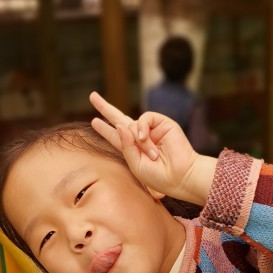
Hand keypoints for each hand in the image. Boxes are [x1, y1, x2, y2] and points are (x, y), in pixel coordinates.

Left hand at [89, 91, 215, 204]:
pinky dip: (142, 127)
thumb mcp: (135, 164)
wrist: (180, 176)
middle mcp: (141, 137)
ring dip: (139, 140)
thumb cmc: (158, 176)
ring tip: (152, 154)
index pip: (116, 136)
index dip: (105, 129)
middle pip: (120, 118)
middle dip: (105, 108)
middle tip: (92, 96)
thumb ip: (125, 146)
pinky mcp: (163, 123)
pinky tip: (145, 138)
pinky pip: (145, 118)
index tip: (94, 121)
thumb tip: (120, 125)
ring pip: (133, 124)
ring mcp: (152, 129)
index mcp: (133, 149)